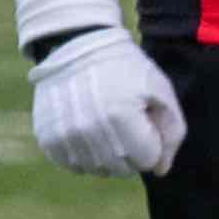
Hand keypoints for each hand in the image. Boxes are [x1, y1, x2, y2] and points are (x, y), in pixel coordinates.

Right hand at [30, 28, 187, 178]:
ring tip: (107, 127)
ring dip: (108, 157)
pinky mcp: (46, 137)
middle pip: (121, 169)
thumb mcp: (161, 91)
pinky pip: (72, 165)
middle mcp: (88, 130)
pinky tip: (88, 132)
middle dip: (132, 153)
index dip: (152, 144)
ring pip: (97, 170)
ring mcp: (64, 135)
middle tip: (127, 125)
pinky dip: (84, 156)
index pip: (146, 161)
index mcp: (121, 117)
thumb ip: (172, 133)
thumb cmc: (127, 69)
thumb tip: (160, 170)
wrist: (77, 47)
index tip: (144, 122)